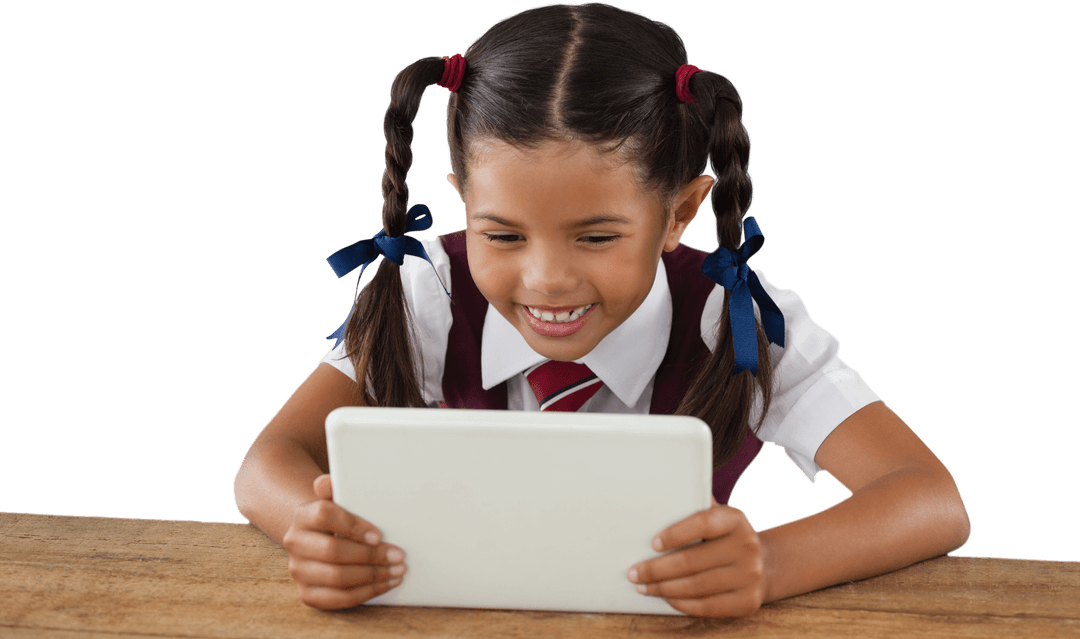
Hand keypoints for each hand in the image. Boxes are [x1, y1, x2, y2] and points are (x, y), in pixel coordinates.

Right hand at [281, 474, 406, 609]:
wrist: (318, 539)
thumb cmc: (338, 518)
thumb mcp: (338, 500)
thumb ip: (335, 488)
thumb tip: (325, 483)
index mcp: (303, 515)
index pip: (325, 515)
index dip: (354, 526)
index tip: (379, 536)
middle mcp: (294, 543)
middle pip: (333, 551)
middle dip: (371, 556)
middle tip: (399, 556)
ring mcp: (299, 571)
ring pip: (337, 578)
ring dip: (373, 576)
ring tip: (398, 570)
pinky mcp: (307, 594)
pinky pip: (339, 598)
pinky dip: (366, 593)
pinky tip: (385, 583)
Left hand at [627, 499, 765, 617]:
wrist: (762, 565)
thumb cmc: (723, 538)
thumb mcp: (716, 517)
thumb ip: (692, 506)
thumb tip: (656, 497)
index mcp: (735, 519)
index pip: (702, 523)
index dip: (675, 534)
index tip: (652, 544)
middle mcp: (747, 545)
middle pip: (693, 561)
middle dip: (657, 569)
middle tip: (634, 572)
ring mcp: (751, 575)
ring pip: (697, 586)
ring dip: (664, 588)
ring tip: (643, 587)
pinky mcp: (748, 601)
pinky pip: (707, 606)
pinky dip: (682, 603)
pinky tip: (666, 597)